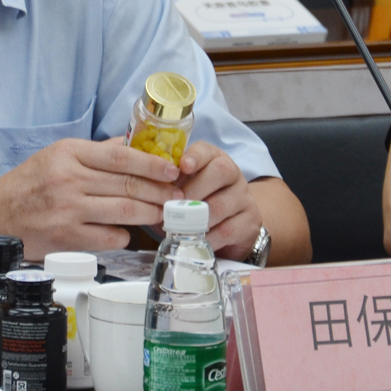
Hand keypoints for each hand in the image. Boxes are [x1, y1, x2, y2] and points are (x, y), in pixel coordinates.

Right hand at [0, 138, 181, 259]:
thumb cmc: (29, 183)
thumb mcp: (57, 155)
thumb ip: (96, 152)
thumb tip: (133, 145)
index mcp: (69, 154)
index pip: (120, 156)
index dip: (152, 163)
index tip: (173, 169)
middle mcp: (69, 179)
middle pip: (128, 185)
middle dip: (160, 192)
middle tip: (178, 196)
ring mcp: (68, 210)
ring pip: (124, 211)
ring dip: (149, 214)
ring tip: (162, 214)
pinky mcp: (67, 237)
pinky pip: (110, 237)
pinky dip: (125, 235)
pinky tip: (129, 232)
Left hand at [176, 140, 263, 260]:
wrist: (233, 224)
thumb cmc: (197, 201)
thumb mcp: (182, 187)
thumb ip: (166, 182)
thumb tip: (140, 183)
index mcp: (214, 159)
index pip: (207, 150)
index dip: (195, 156)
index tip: (182, 166)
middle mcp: (233, 174)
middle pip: (220, 172)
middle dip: (193, 190)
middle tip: (173, 205)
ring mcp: (244, 198)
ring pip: (221, 204)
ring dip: (196, 218)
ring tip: (179, 226)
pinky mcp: (250, 223)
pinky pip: (228, 230)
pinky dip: (207, 237)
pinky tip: (195, 240)